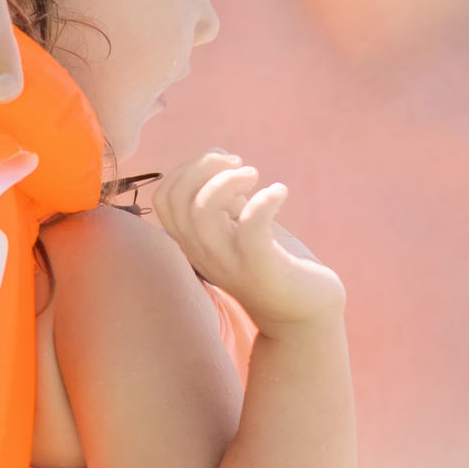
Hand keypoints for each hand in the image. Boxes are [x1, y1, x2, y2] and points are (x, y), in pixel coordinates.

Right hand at [153, 152, 344, 332]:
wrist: (303, 314)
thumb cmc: (273, 262)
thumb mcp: (240, 223)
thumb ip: (224, 193)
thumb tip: (216, 154)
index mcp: (194, 242)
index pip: (165, 197)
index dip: (190, 169)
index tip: (225, 164)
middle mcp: (203, 253)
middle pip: (176, 199)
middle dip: (203, 167)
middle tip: (240, 166)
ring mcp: (229, 263)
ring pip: (201, 212)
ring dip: (228, 180)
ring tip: (255, 176)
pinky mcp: (261, 268)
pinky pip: (251, 227)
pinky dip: (265, 200)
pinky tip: (280, 192)